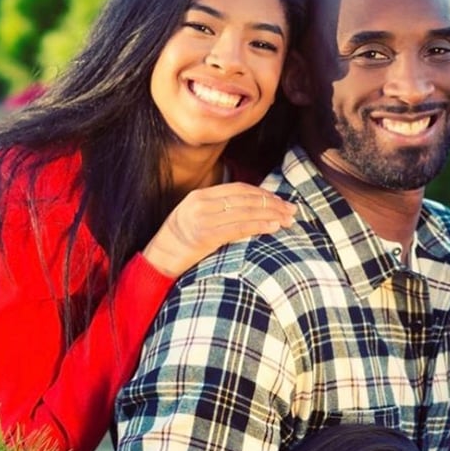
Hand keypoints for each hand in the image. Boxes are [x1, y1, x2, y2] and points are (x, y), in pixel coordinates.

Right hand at [142, 183, 296, 277]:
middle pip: (245, 198)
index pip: (238, 189)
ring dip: (270, 215)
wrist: (157, 261)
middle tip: (292, 211)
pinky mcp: (204, 236)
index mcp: (200, 196)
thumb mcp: (195, 219)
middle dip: (272, 204)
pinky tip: (273, 227)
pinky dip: (258, 226)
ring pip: (244, 212)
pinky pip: (238, 228)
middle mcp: (201, 203)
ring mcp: (202, 219)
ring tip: (288, 220)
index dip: (262, 194)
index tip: (280, 201)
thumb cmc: (179, 244)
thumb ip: (216, 211)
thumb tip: (247, 210)